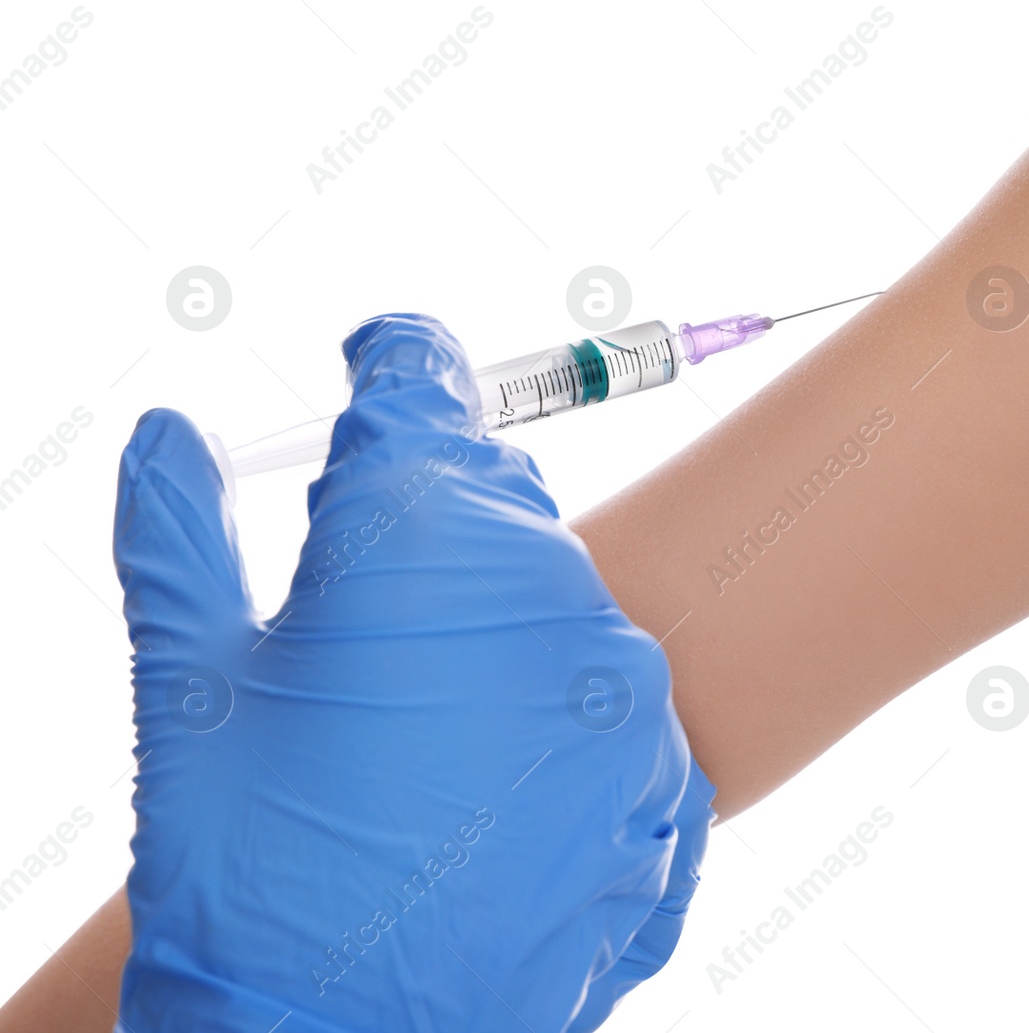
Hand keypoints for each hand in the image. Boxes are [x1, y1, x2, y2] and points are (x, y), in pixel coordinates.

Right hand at [113, 315, 712, 1030]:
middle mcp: (553, 596)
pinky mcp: (665, 777)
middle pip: (497, 498)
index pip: (422, 389)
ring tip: (418, 723)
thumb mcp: (191, 689)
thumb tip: (171, 434)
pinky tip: (490, 774)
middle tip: (365, 590)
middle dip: (431, 517)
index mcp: (425, 541)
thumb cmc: (249, 868)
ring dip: (497, 626)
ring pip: (561, 602)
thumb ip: (179, 536)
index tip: (386, 352)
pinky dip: (556, 714)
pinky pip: (610, 703)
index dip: (396, 359)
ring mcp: (624, 695)